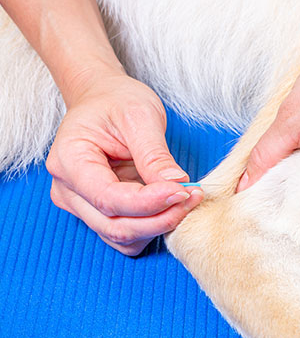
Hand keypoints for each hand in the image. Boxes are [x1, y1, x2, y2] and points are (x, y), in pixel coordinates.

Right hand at [46, 69, 202, 254]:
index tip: (183, 191)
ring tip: (187, 198)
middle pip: (115, 226)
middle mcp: (69, 191)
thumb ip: (155, 154)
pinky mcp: (100, 214)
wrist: (103, 99)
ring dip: (159, 226)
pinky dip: (153, 227)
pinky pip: (128, 235)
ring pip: (122, 238)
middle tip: (193, 196)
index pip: (109, 198)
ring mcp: (82, 206)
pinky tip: (172, 206)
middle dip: (160, 219)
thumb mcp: (139, 116)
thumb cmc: (116, 101)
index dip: (149, 202)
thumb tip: (177, 185)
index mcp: (69, 161)